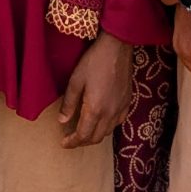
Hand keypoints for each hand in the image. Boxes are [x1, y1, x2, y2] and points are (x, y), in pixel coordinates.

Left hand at [56, 34, 133, 148]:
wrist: (118, 48)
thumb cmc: (94, 61)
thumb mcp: (76, 80)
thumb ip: (69, 103)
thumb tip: (62, 120)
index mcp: (95, 109)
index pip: (83, 135)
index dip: (72, 142)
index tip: (64, 143)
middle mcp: (110, 113)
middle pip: (96, 138)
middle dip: (83, 142)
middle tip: (72, 139)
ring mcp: (121, 109)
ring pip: (107, 132)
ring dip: (95, 136)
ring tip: (84, 131)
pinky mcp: (127, 102)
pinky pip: (118, 123)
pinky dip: (107, 127)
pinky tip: (101, 120)